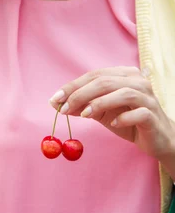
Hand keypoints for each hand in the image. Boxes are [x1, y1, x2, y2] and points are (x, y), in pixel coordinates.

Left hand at [49, 66, 174, 159]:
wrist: (157, 138)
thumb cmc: (128, 121)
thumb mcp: (100, 112)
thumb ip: (80, 106)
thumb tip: (54, 103)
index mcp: (124, 74)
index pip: (94, 75)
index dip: (73, 86)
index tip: (55, 99)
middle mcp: (137, 81)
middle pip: (105, 81)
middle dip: (80, 94)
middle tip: (63, 108)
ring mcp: (148, 97)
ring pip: (122, 93)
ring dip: (99, 103)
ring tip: (84, 115)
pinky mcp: (154, 115)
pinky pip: (138, 113)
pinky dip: (123, 118)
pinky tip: (113, 124)